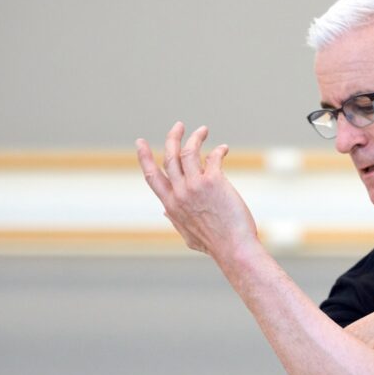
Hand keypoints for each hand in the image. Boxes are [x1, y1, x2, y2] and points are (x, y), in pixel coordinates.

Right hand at [136, 121, 257, 254]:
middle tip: (179, 126)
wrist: (233, 249)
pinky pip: (212, 157)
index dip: (144, 157)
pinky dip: (217, 150)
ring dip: (195, 137)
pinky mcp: (213, 181)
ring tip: (203, 130)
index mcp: (171, 205)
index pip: (152, 176)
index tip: (140, 142)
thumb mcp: (187, 235)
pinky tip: (223, 149)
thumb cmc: (215, 245)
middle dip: (172, 137)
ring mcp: (195, 186)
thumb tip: (165, 211)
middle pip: (169, 157)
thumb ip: (175, 220)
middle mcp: (179, 193)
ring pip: (188, 151)